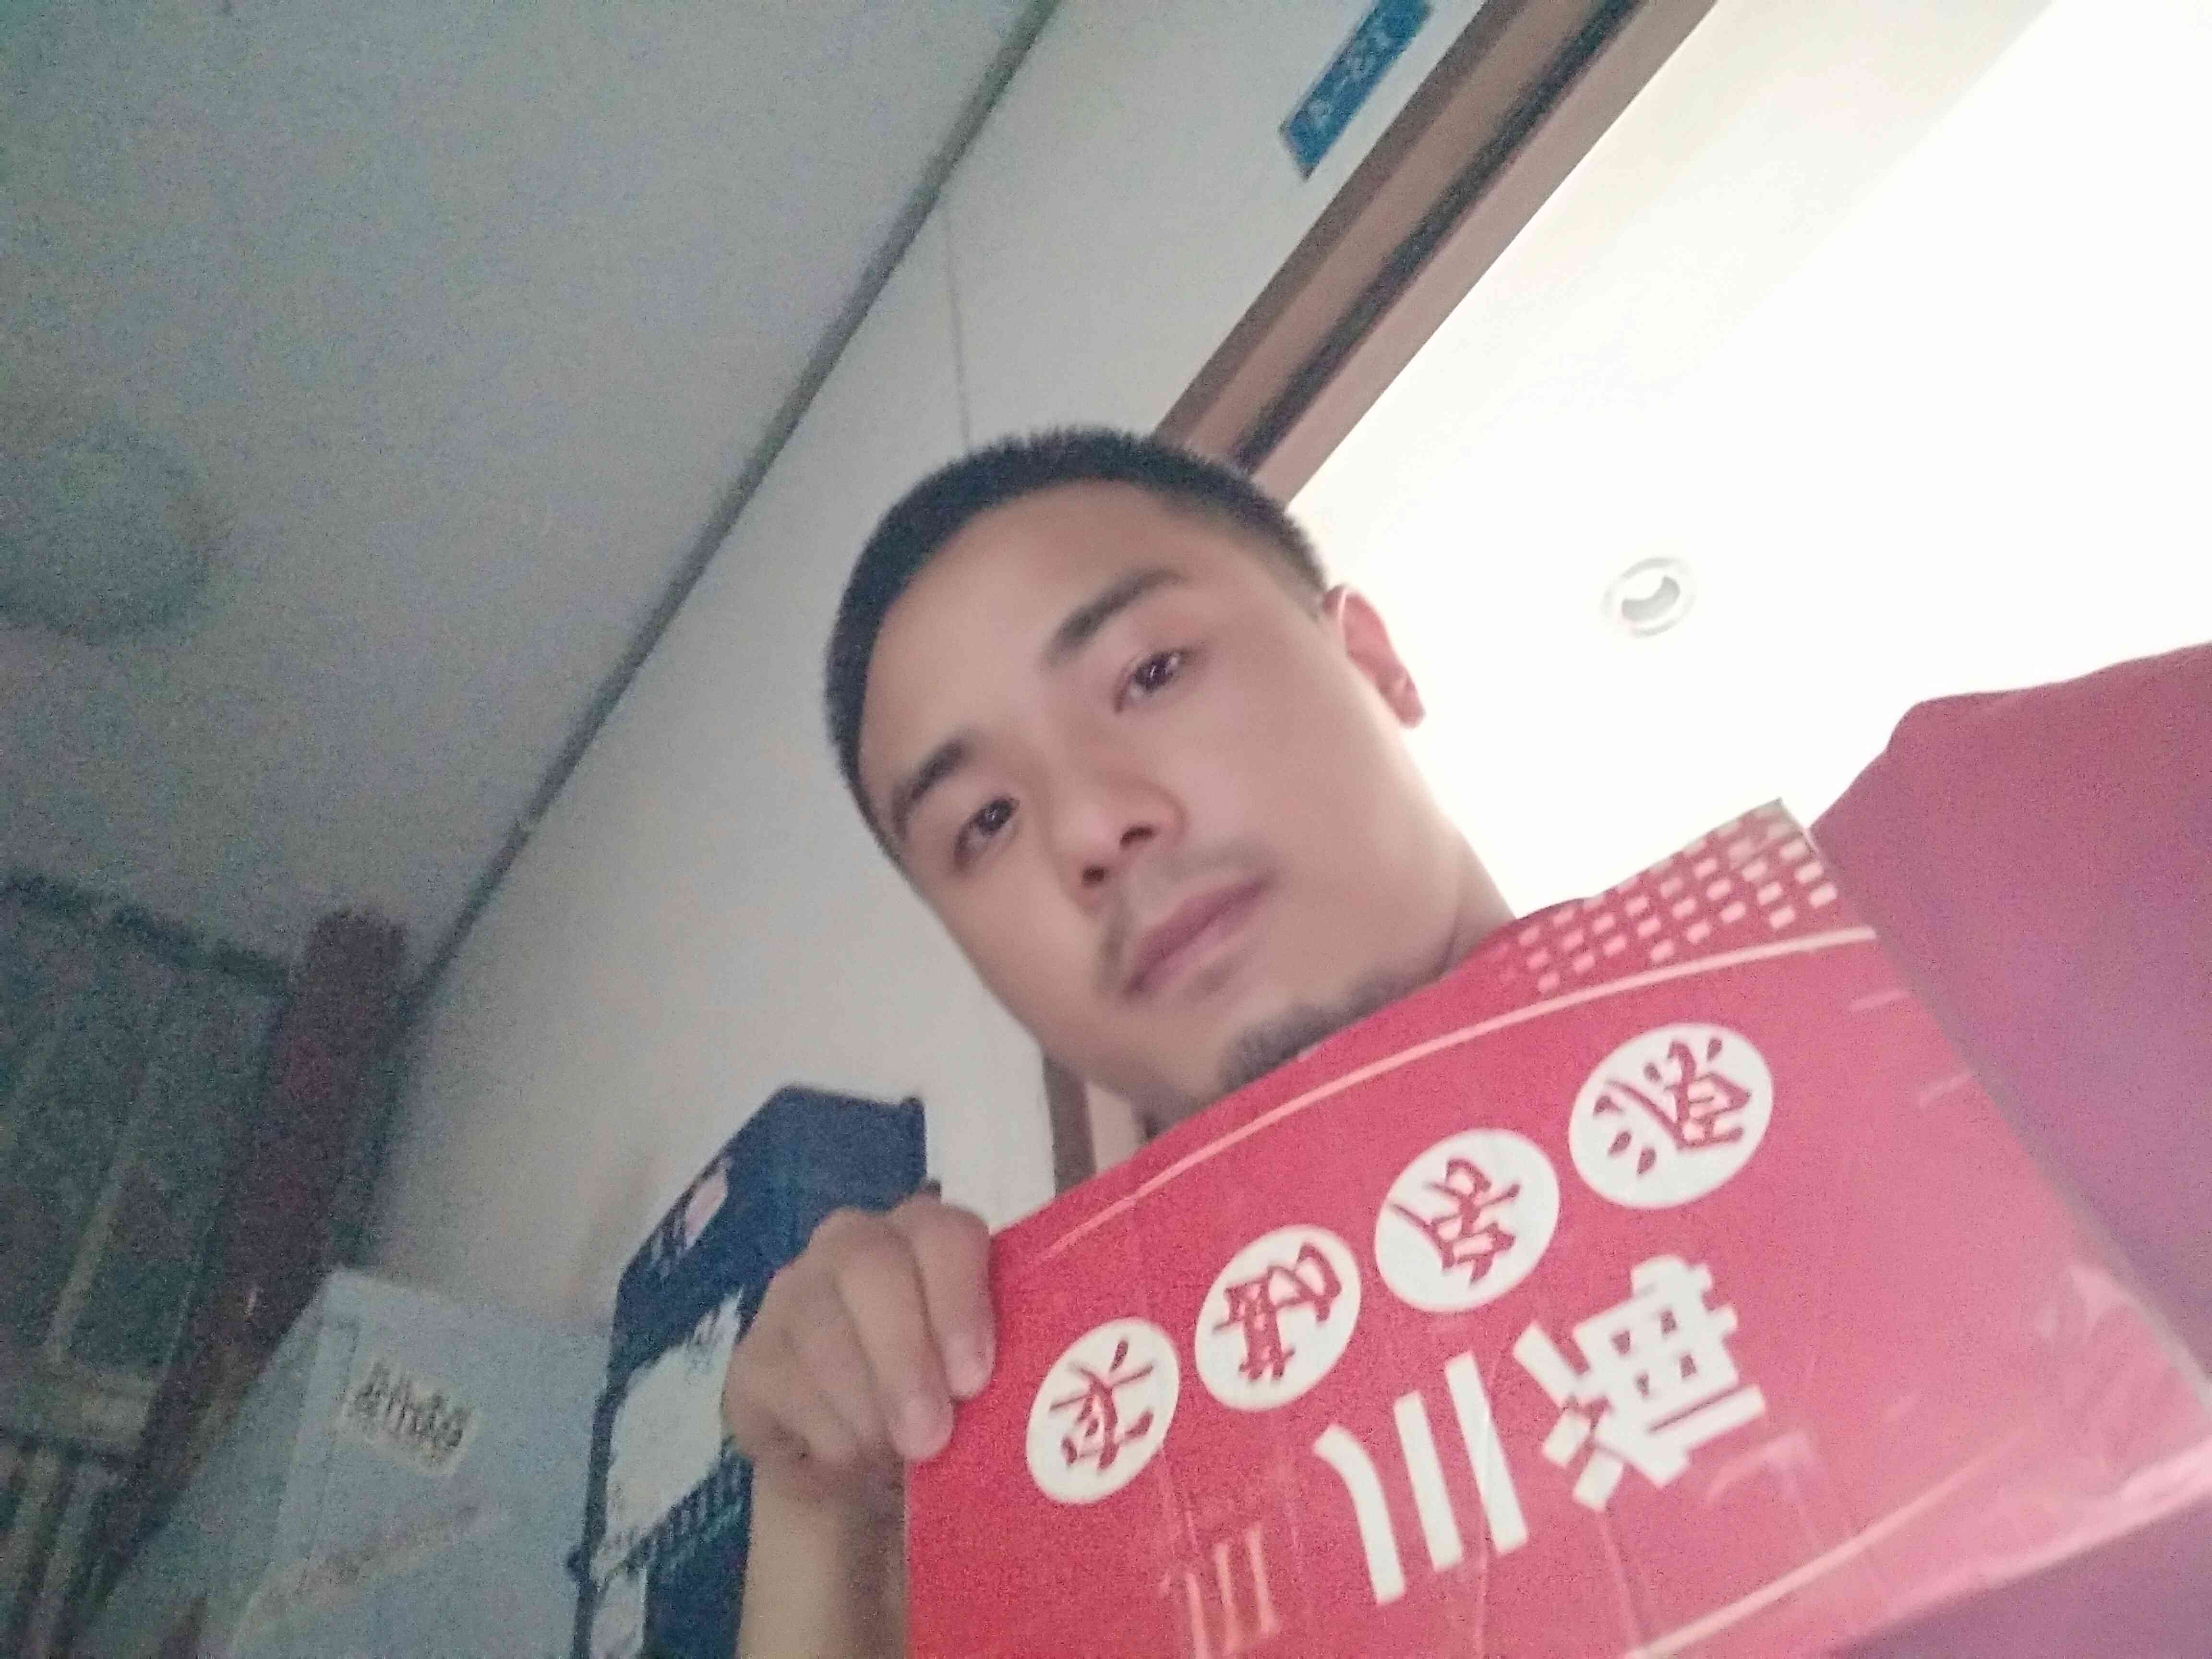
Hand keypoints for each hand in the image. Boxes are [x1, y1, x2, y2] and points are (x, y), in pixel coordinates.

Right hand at [722, 1195, 993, 1517]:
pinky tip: (851, 1462)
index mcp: (928, 1239)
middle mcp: (857, 1246)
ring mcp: (795, 1292)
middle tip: (930, 1438)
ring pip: (820, 1324)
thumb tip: (1004, 1401)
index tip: (974, 1379)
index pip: (944, 1233)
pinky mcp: (752, 1355)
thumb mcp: (980, 1392)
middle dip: (902, 1355)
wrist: (867, 1472)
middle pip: (870, 1264)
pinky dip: (825, 1431)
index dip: (958, 1300)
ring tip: (894, 1461)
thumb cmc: (945, 1414)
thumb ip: (996, 1375)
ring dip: (864, 1403)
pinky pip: (782, 1380)